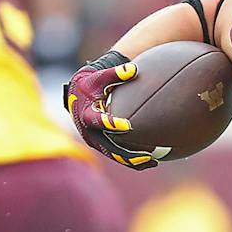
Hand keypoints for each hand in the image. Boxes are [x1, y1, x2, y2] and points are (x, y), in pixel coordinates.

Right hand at [63, 50, 160, 169]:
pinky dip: (131, 160)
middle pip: (109, 147)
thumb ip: (116, 73)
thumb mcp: (100, 77)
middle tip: (146, 155)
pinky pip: (116, 155)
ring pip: (114, 155)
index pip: (99, 121)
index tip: (127, 125)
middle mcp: (90, 132)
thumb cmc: (91, 84)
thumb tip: (133, 69)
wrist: (78, 96)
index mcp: (87, 115)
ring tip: (153, 162)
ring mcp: (95, 141)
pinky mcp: (101, 145)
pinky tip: (150, 162)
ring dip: (132, 161)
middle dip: (127, 153)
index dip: (112, 124)